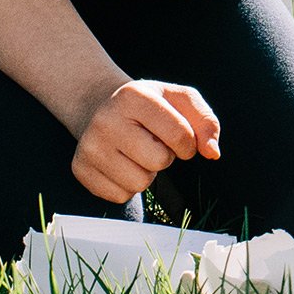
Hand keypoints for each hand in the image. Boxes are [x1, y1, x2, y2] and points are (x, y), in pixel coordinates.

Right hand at [72, 80, 220, 203]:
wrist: (99, 106)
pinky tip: (120, 163)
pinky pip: (120, 197)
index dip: (188, 143)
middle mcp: (106, 120)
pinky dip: (127, 185)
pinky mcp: (81, 169)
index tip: (177, 136)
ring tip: (135, 152)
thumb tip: (212, 152)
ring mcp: (90, 146)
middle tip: (151, 141)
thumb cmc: (147, 105)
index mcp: (133, 96)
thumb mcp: (179, 100)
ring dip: (146, 173)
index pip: (181, 136)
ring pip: (139, 183)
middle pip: (159, 161)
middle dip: (164, 156)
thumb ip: (205, 121)